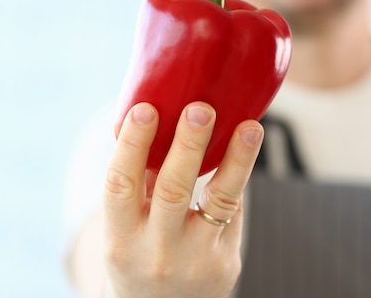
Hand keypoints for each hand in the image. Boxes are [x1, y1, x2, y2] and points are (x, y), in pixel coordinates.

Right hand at [103, 102, 262, 297]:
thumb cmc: (138, 255)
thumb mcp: (125, 228)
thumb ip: (136, 182)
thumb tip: (146, 117)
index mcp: (121, 238)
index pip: (120, 185)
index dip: (132, 145)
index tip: (145, 109)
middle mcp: (157, 251)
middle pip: (173, 190)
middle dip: (188, 145)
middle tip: (200, 109)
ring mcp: (196, 259)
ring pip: (220, 201)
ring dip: (237, 159)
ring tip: (250, 127)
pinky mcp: (226, 261)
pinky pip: (233, 210)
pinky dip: (238, 174)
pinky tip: (246, 145)